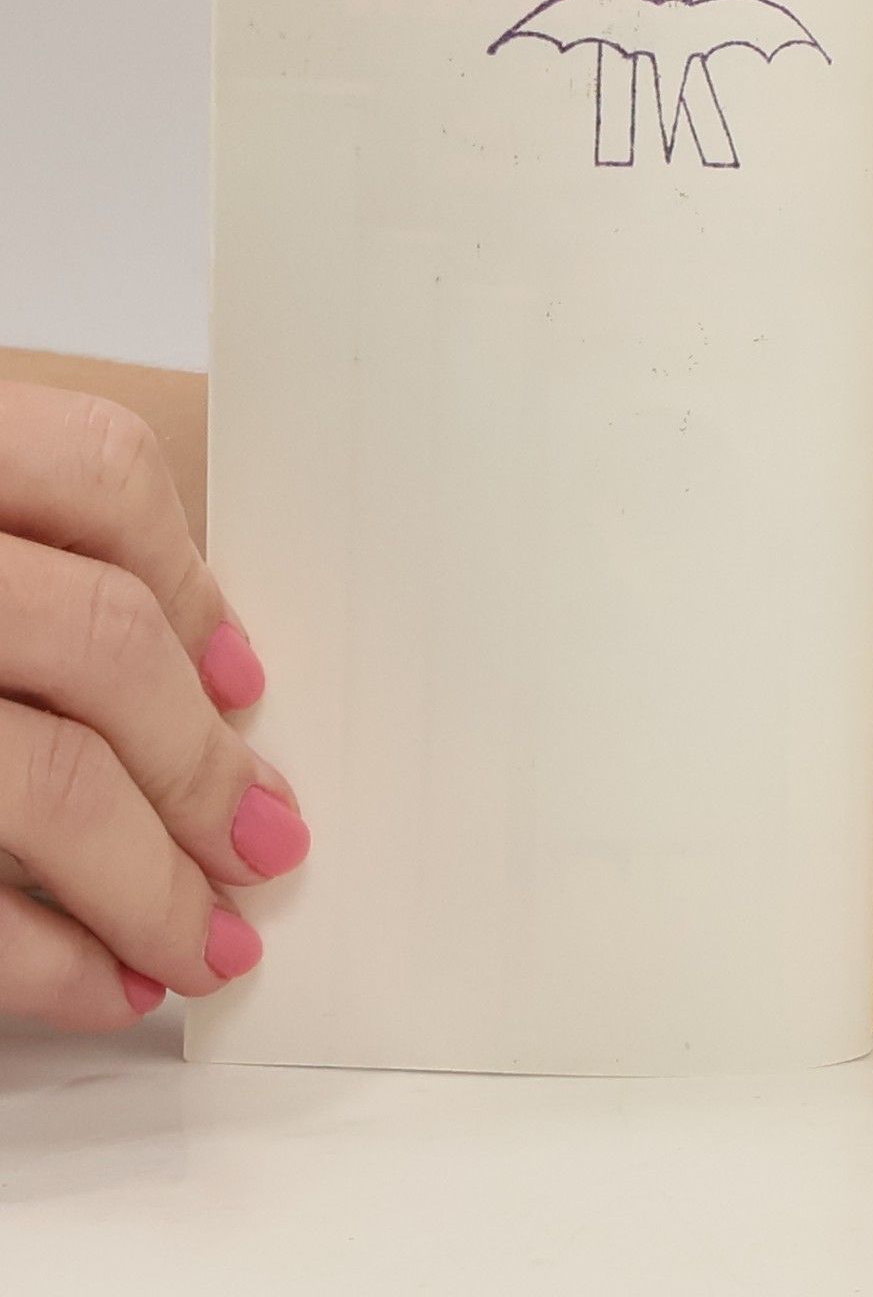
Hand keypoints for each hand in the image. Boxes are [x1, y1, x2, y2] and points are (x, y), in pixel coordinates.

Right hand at [0, 384, 307, 1029]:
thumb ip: (12, 550)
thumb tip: (193, 672)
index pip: (97, 468)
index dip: (190, 580)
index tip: (244, 683)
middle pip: (95, 640)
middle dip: (200, 763)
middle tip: (265, 845)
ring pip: (43, 778)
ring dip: (148, 882)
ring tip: (204, 943)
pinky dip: (35, 959)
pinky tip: (97, 985)